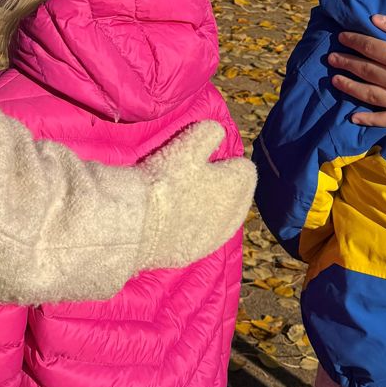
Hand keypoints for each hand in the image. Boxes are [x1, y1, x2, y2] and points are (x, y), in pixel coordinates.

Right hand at [139, 122, 255, 270]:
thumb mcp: (190, 142)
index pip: (246, 169)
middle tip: (200, 179)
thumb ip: (210, 132)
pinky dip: (198, 230)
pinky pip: (205, 238)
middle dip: (226, 187)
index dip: (228, 162)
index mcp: (238, 184)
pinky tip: (180, 223)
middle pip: (239, 197)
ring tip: (190, 201)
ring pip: (224, 219)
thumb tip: (217, 132)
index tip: (211, 160)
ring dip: (214, 210)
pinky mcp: (197, 254)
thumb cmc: (167, 178)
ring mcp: (216, 238)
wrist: (139, 224)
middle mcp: (234, 214)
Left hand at [327, 18, 385, 127]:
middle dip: (347, 62)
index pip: (370, 48)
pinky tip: (353, 117)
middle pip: (365, 71)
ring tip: (335, 81)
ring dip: (350, 87)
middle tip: (331, 58)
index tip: (341, 37)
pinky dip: (368, 119)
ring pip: (369, 95)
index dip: (353, 41)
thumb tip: (374, 20)